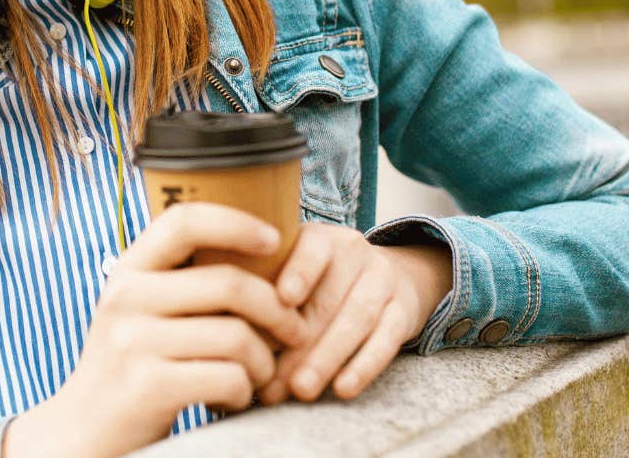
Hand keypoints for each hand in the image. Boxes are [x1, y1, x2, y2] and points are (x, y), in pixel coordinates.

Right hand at [2, 203, 310, 457]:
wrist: (82, 432)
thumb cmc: (131, 367)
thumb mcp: (140, 311)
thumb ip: (181, 282)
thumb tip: (263, 249)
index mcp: (128, 270)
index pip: (185, 220)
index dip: (237, 222)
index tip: (276, 239)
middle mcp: (126, 298)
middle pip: (229, 284)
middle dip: (279, 311)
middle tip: (295, 331)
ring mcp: (133, 342)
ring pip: (237, 336)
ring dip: (264, 361)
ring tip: (258, 375)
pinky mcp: (148, 386)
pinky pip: (228, 377)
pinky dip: (244, 391)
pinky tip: (233, 398)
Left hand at [256, 224, 451, 404]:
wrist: (385, 273)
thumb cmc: (317, 280)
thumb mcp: (292, 267)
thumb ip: (259, 287)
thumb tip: (224, 327)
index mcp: (320, 238)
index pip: (312, 249)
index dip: (299, 272)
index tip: (282, 299)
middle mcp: (354, 252)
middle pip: (327, 300)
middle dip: (298, 344)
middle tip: (272, 380)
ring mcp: (383, 279)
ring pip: (356, 321)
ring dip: (326, 359)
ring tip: (301, 390)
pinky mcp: (404, 310)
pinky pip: (386, 340)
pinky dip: (364, 366)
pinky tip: (342, 389)